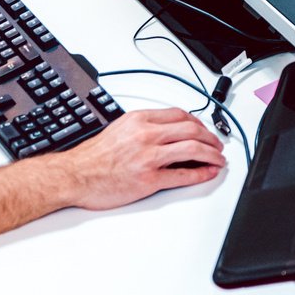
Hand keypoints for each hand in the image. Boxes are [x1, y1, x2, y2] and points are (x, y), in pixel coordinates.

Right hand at [56, 105, 223, 208]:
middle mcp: (146, 135)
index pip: (179, 114)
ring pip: (192, 149)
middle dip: (211, 137)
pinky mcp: (149, 180)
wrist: (75, 175)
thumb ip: (143, 127)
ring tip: (218, 159)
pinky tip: (208, 173)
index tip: (204, 129)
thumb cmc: (93, 157)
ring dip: (212, 154)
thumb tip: (166, 130)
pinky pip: (183, 175)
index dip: (198, 122)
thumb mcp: (119, 129)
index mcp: (139, 120)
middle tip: (217, 144)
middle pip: (192, 129)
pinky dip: (201, 173)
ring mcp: (149, 157)